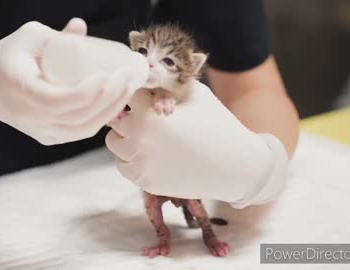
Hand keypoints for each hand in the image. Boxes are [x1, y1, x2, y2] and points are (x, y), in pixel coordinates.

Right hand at [0, 18, 147, 144]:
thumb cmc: (6, 57)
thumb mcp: (27, 38)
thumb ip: (56, 34)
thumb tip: (82, 26)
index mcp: (23, 90)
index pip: (61, 100)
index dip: (89, 92)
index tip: (108, 74)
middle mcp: (31, 117)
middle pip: (80, 116)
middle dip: (111, 98)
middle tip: (129, 77)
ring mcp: (40, 131)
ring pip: (84, 129)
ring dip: (111, 110)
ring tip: (128, 89)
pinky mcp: (47, 137)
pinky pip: (79, 133)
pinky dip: (100, 120)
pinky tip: (115, 104)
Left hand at [106, 80, 288, 207]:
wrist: (235, 166)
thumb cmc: (217, 125)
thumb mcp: (195, 94)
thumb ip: (168, 81)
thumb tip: (149, 68)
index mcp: (148, 114)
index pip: (129, 94)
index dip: (142, 94)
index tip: (152, 98)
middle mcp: (138, 139)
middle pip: (116, 118)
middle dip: (132, 114)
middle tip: (152, 117)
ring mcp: (139, 162)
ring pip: (114, 142)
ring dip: (127, 136)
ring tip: (150, 135)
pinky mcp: (144, 180)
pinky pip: (123, 164)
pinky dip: (132, 158)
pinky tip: (152, 153)